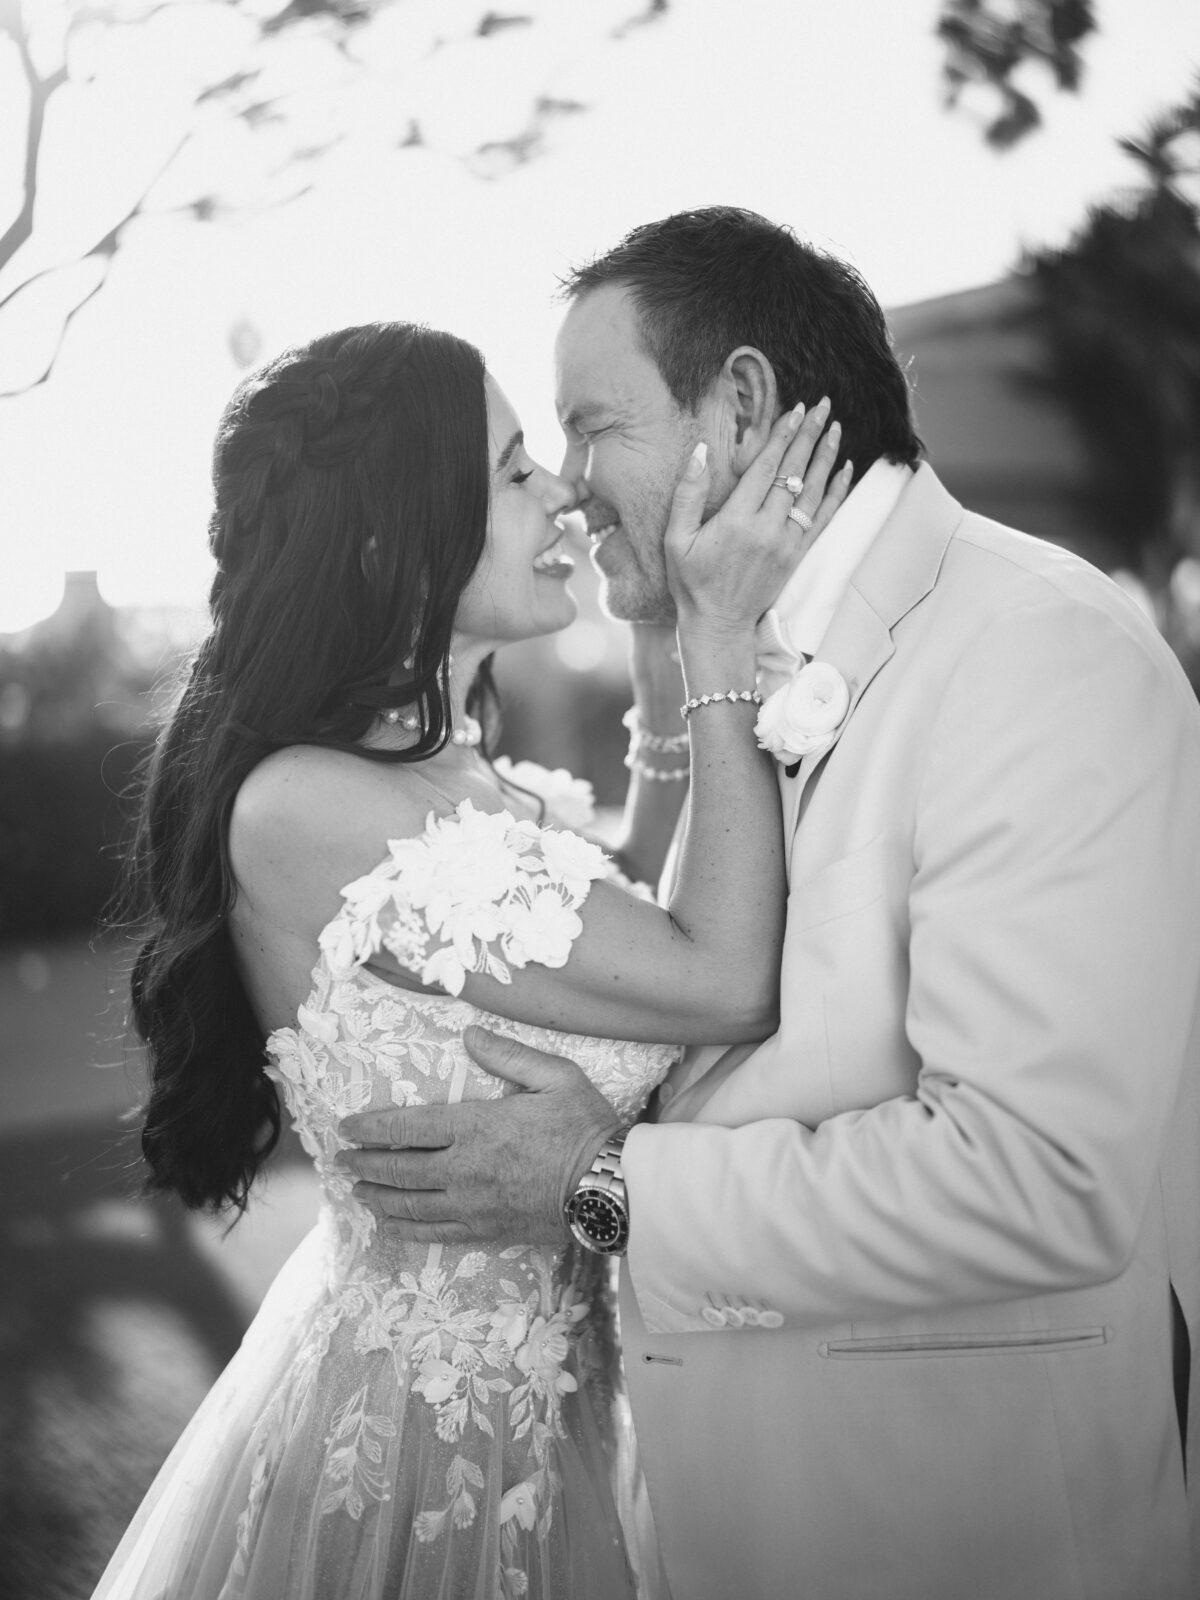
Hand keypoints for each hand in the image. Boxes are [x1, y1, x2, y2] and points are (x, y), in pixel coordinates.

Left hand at [336, 1027, 621, 1245]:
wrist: (610, 1188)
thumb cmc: (585, 1127)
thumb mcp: (555, 1076)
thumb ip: (509, 1055)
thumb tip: (471, 1036)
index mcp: (476, 1126)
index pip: (407, 1127)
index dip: (371, 1127)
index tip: (346, 1127)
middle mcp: (464, 1169)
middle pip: (399, 1169)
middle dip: (364, 1164)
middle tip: (342, 1161)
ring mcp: (473, 1205)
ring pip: (410, 1204)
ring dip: (378, 1197)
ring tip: (357, 1192)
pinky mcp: (487, 1231)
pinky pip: (435, 1233)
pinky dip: (407, 1229)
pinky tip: (392, 1226)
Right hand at [665, 399, 851, 632]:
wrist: (719, 624)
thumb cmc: (692, 582)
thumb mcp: (676, 539)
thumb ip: (687, 494)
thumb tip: (700, 452)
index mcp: (736, 521)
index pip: (766, 467)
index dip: (782, 436)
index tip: (794, 409)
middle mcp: (766, 529)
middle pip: (793, 472)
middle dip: (808, 435)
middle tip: (821, 405)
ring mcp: (786, 543)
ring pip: (813, 491)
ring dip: (825, 457)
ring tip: (834, 428)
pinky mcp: (797, 556)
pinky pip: (824, 518)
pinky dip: (836, 492)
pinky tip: (844, 469)